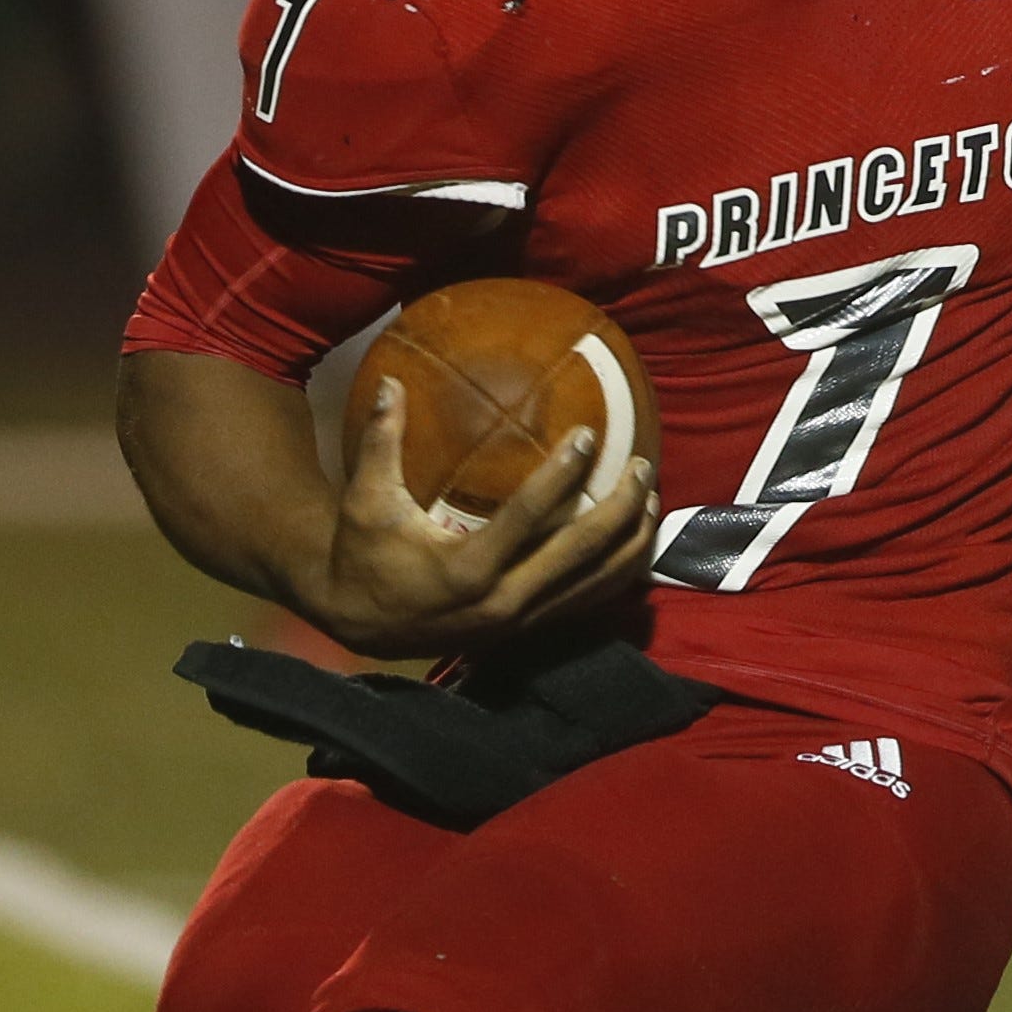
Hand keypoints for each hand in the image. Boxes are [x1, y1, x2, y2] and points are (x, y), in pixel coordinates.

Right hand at [302, 377, 660, 659]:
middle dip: (620, 508)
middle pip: (580, 552)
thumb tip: (390, 381)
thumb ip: (380, 441)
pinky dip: (619, 572)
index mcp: (466, 570)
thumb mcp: (365, 500)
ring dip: (631, 541)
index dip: (561, 476)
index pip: (528, 517)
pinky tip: (637, 538)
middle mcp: (502, 601)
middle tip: (643, 464)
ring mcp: (521, 621)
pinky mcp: (529, 631)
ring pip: (596, 583)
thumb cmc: (363, 555)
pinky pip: (588, 601)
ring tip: (652, 496)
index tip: (588, 435)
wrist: (359, 625)